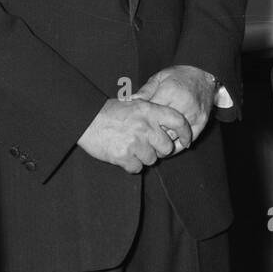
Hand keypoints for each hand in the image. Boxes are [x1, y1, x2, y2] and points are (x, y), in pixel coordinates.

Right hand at [78, 98, 192, 173]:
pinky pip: (137, 168)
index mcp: (149, 110)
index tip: (186, 140)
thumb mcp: (134, 104)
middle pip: (166, 147)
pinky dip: (130, 165)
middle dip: (158, 149)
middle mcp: (145, 126)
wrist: (86, 120)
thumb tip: (170, 125)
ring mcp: (135, 142)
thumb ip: (152, 112)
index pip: (177, 121)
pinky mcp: (124, 156)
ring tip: (129, 147)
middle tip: (146, 144)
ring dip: (143, 157)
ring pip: (152, 159)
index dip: (185, 132)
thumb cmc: (110, 112)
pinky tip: (122, 155)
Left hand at [133, 66, 215, 141]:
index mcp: (170, 92)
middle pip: (162, 128)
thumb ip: (145, 91)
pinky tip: (169, 147)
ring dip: (162, 143)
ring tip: (152, 146)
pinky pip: (188, 140)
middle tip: (141, 140)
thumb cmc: (178, 75)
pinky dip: (177, 146)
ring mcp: (194, 115)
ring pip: (174, 137)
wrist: (203, 73)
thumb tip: (129, 101)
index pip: (152, 114)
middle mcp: (183, 105)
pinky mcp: (202, 122)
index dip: (142, 122)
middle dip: (151, 135)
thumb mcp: (159, 78)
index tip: (135, 126)